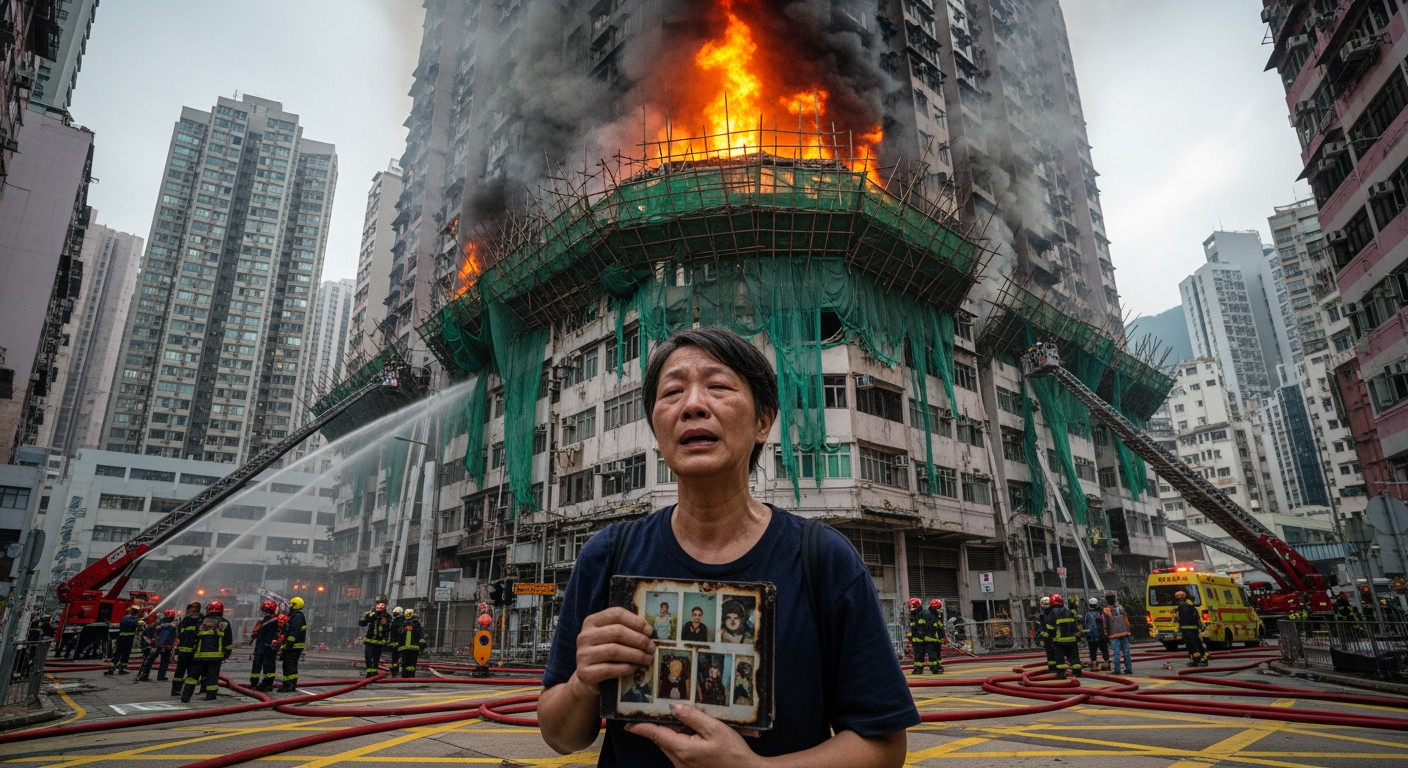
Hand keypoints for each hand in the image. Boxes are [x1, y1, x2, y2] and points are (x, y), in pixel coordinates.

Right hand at [571, 607, 655, 694]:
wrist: (587, 679)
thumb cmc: (605, 655)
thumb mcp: (611, 638)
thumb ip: (625, 630)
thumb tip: (649, 631)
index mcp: (591, 621)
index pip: (616, 614)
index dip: (636, 622)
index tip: (650, 631)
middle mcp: (584, 636)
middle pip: (617, 632)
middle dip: (639, 640)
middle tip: (651, 648)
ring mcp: (582, 654)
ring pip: (614, 650)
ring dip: (636, 655)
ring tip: (647, 659)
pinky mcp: (584, 673)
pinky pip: (609, 669)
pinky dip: (625, 668)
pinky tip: (634, 668)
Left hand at [626, 703, 761, 767]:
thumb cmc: (733, 752)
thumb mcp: (715, 729)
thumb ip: (693, 717)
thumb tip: (674, 707)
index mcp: (683, 749)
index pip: (656, 734)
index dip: (640, 727)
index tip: (627, 722)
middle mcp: (679, 760)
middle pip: (661, 739)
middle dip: (657, 725)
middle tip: (655, 709)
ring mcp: (684, 767)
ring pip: (669, 745)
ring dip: (669, 732)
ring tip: (677, 717)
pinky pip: (678, 752)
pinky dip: (678, 740)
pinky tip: (690, 731)